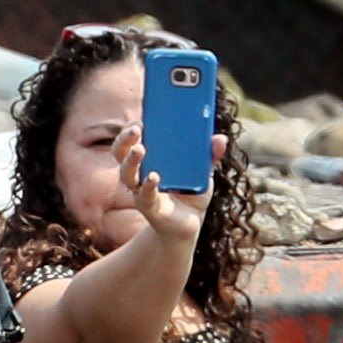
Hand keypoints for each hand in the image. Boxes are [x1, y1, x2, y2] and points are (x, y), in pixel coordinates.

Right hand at [112, 125, 219, 248]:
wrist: (187, 226)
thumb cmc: (191, 195)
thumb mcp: (202, 173)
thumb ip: (209, 156)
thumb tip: (220, 138)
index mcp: (148, 159)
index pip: (132, 139)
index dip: (132, 127)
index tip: (141, 116)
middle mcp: (139, 173)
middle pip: (121, 153)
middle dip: (125, 139)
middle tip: (136, 128)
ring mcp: (141, 191)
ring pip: (127, 174)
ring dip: (131, 160)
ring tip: (140, 149)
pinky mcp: (149, 207)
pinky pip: (144, 196)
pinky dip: (148, 185)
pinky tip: (153, 177)